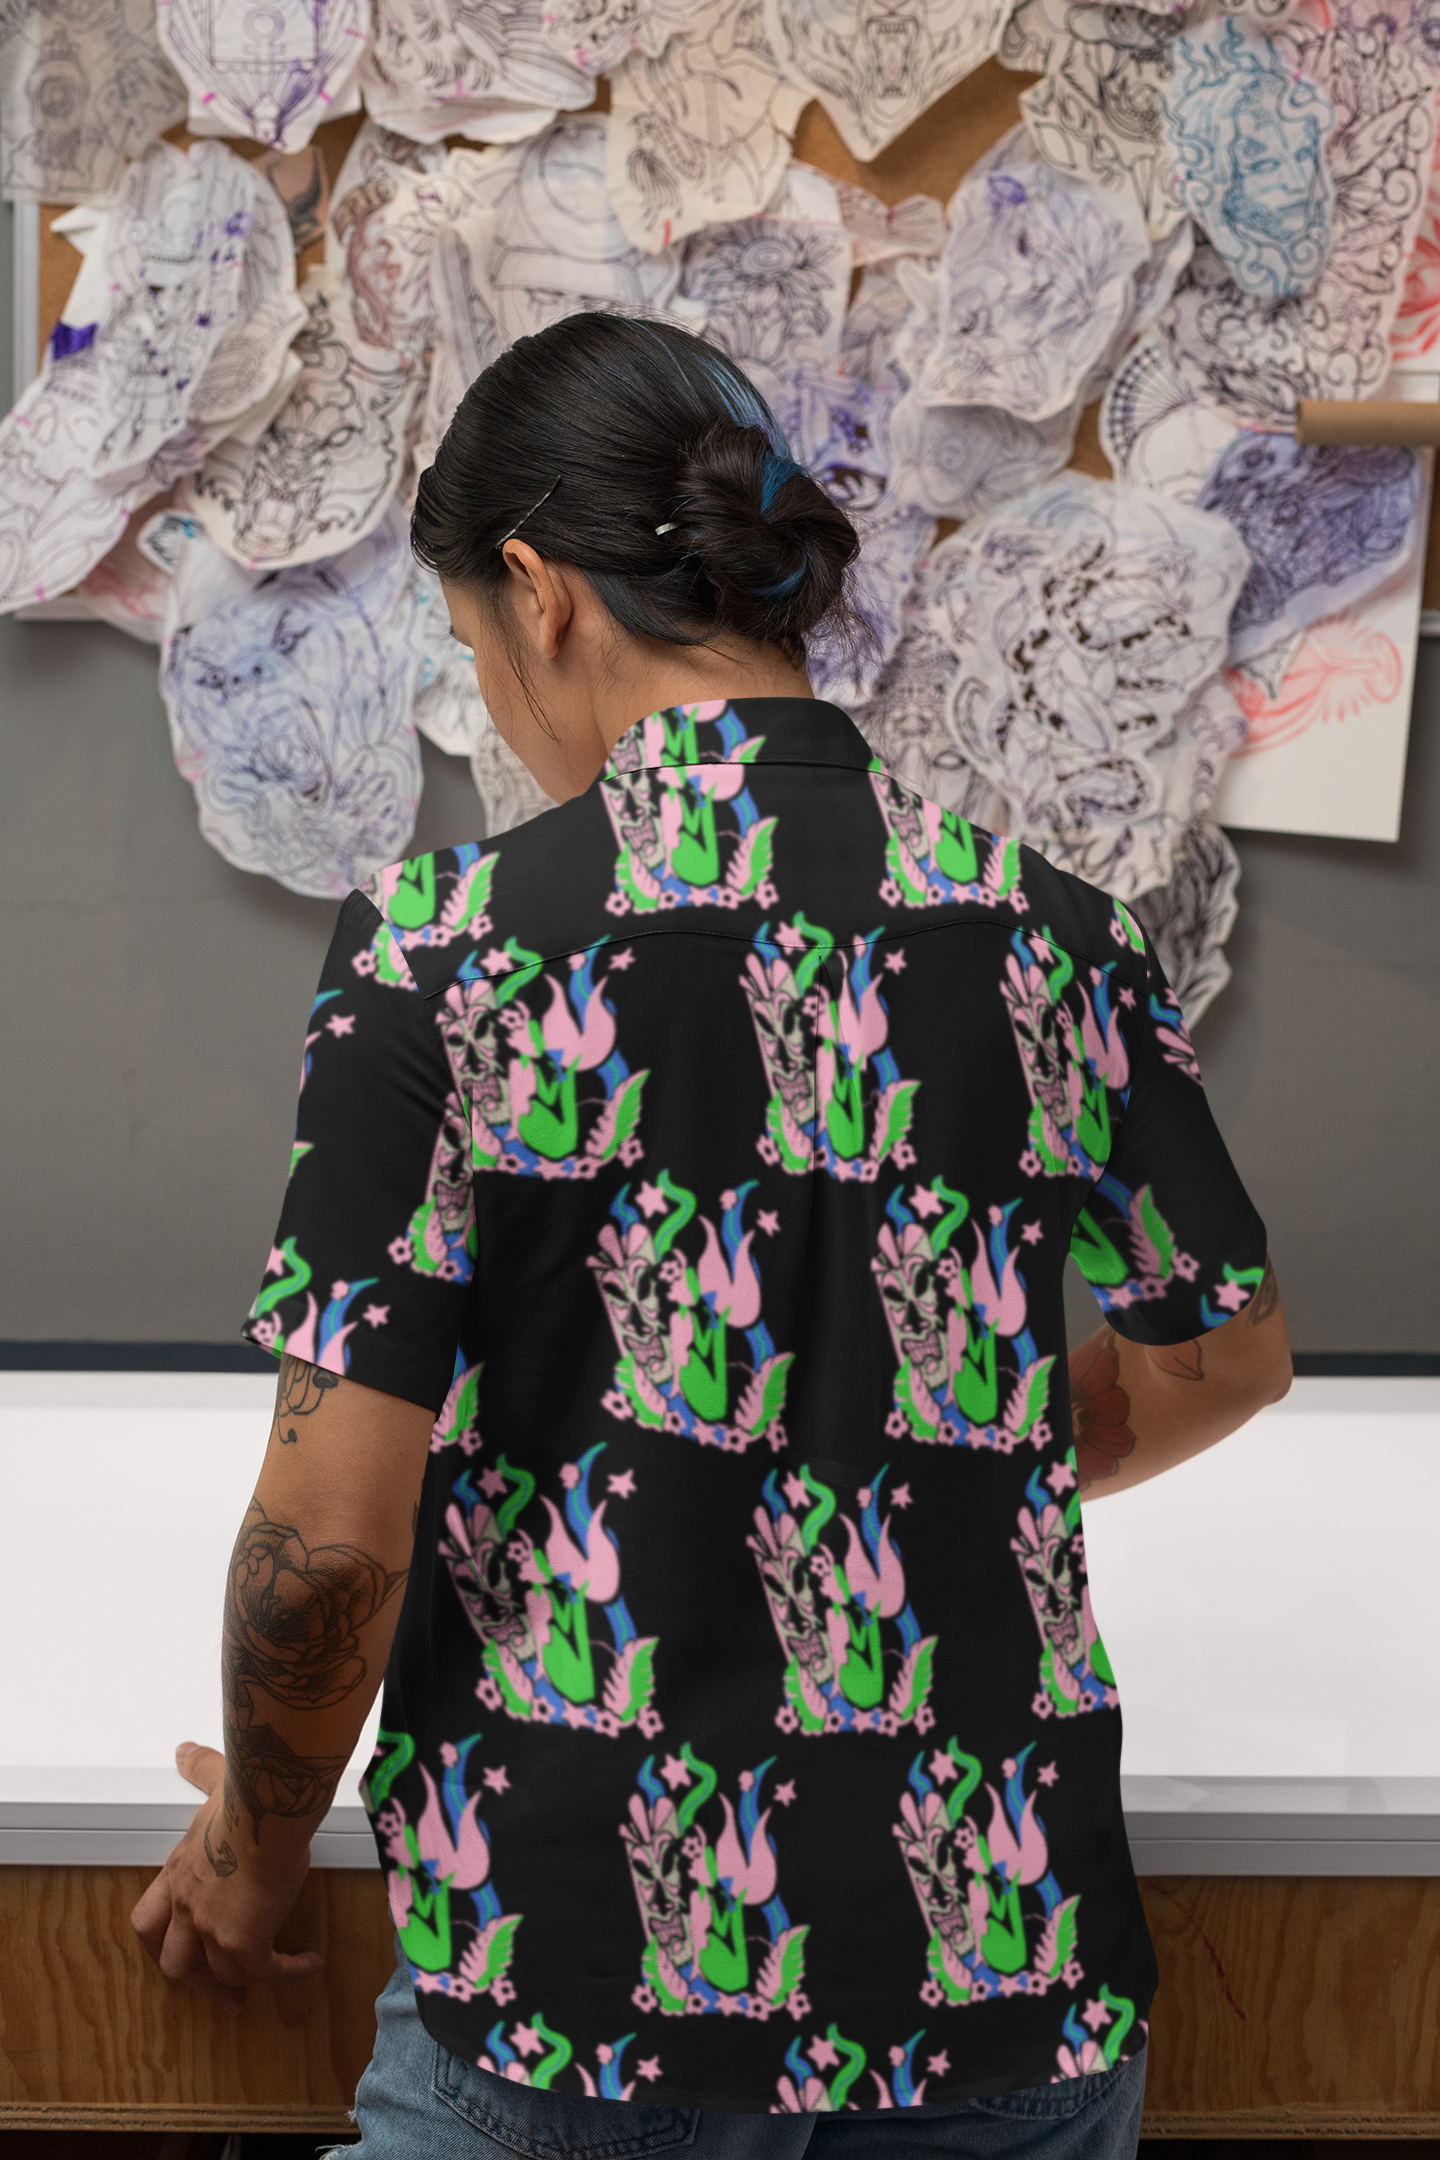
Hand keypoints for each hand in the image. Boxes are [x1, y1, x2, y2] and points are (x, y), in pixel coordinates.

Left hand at [129, 1741, 322, 2015]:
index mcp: (178, 1875)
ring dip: (238, 1984)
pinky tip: (309, 1963)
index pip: (148, 1922)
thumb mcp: (215, 1782)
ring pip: (217, 1976)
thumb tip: (184, 1750)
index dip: (161, 1940)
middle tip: (219, 1988)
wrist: (266, 1812)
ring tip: (264, 1984)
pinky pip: (264, 1973)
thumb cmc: (244, 1795)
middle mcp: (187, 1909)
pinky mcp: (246, 1943)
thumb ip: (199, 1769)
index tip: (180, 1949)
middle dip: (195, 1979)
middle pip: (174, 1962)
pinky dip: (287, 1974)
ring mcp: (213, 1931)